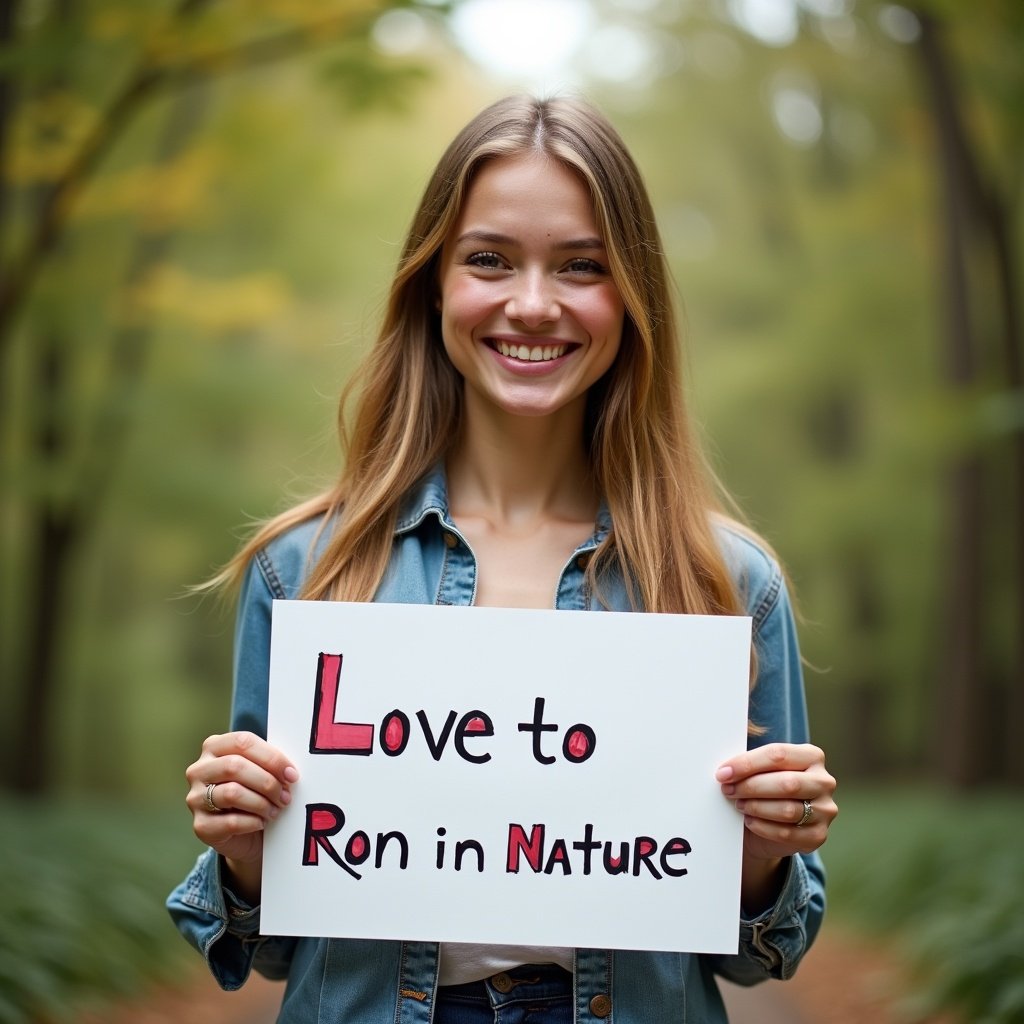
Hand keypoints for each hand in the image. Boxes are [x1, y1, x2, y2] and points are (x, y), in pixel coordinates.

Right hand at [185, 731, 297, 900]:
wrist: (245, 833)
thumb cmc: (255, 793)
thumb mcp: (261, 771)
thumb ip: (269, 763)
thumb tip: (289, 771)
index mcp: (214, 747)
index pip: (243, 742)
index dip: (271, 757)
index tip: (291, 774)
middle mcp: (199, 770)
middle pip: (235, 767)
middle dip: (267, 782)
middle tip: (285, 796)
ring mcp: (195, 798)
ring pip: (232, 793)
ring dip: (262, 803)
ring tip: (276, 810)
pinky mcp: (201, 826)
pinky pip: (230, 821)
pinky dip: (253, 822)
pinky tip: (261, 822)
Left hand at [716, 743, 836, 909]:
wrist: (773, 824)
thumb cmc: (765, 788)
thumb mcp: (761, 770)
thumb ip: (750, 764)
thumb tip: (726, 769)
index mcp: (811, 756)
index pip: (778, 755)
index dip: (747, 763)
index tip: (723, 773)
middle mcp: (824, 781)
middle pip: (786, 783)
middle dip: (751, 787)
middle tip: (728, 790)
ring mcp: (825, 810)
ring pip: (787, 810)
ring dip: (756, 807)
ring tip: (739, 804)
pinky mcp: (818, 835)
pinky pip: (787, 833)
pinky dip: (763, 827)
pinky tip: (749, 821)